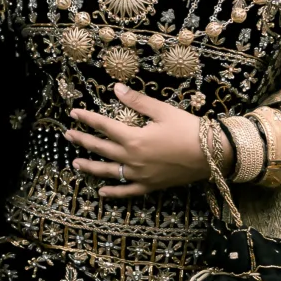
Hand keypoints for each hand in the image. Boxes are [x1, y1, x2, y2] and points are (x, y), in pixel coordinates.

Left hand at [66, 85, 211, 199]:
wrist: (212, 155)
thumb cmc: (189, 130)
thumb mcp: (162, 111)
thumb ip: (137, 101)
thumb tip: (116, 88)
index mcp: (133, 138)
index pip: (103, 126)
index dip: (87, 119)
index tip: (73, 113)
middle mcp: (132, 159)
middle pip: (101, 149)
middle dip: (82, 141)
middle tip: (67, 135)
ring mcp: (140, 175)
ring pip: (108, 172)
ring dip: (90, 167)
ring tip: (75, 163)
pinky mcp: (150, 186)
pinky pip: (127, 191)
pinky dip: (113, 192)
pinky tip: (102, 192)